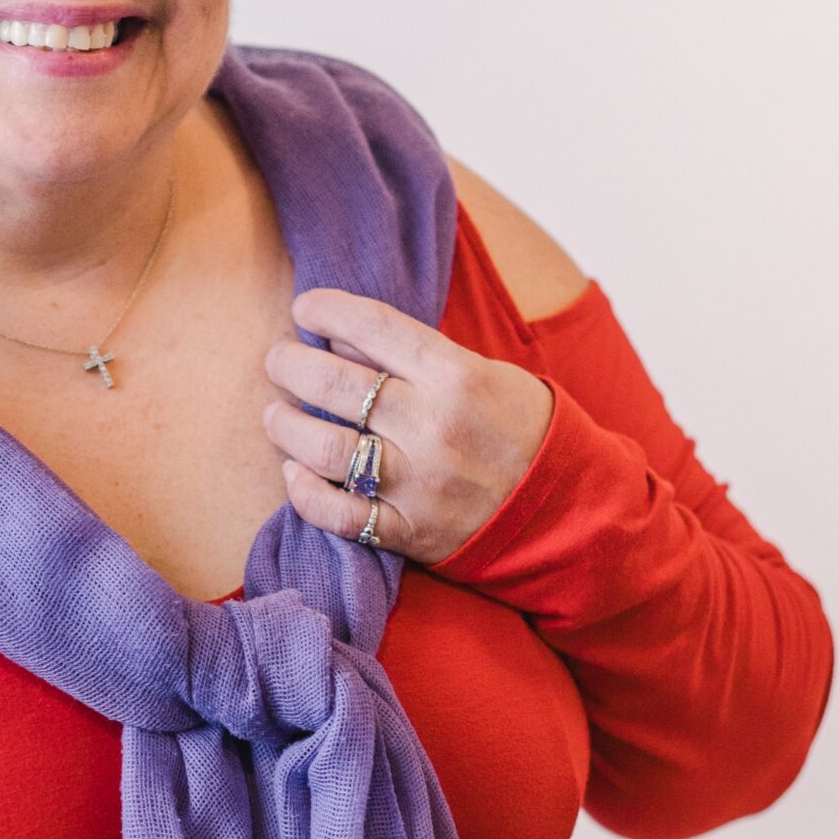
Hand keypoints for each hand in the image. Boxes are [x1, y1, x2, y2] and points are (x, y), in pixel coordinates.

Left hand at [262, 288, 553, 565]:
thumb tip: (339, 337)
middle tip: (278, 360)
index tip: (304, 307)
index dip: (327, 310)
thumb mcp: (481, 372)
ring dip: (286, 428)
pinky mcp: (409, 531)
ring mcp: (418, 483)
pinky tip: (295, 474)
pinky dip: (304, 494)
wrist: (563, 505)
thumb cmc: (516, 426)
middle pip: (337, 386)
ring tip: (275, 414)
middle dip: (292, 365)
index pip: (374, 328)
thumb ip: (413, 356)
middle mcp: (432, 427)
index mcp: (456, 376)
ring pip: (324, 450)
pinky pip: (338, 514)